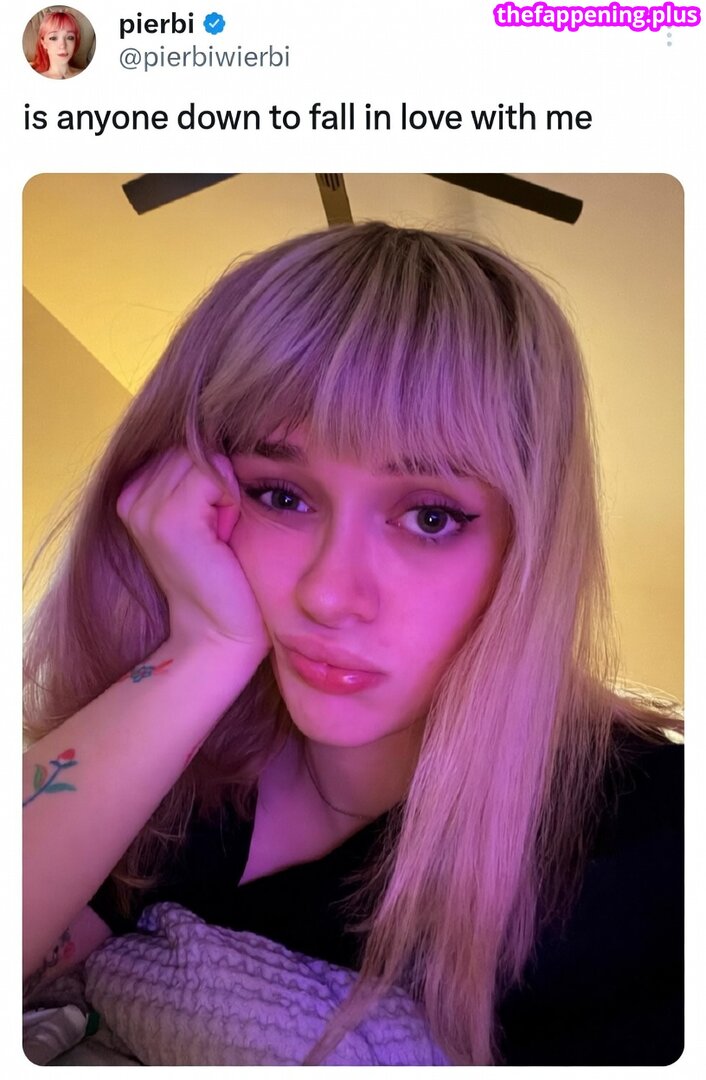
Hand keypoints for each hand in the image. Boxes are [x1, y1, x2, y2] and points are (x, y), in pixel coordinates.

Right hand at [116, 450, 270, 660]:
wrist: (219, 632)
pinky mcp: (169, 522)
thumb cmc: (223, 573)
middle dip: (219, 478)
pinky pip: (212, 476)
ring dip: (226, 489)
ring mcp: (145, 509)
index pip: (183, 441)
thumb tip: (220, 425)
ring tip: (221, 532)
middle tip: (220, 527)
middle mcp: (130, 496)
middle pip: (192, 444)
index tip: (213, 516)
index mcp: (132, 490)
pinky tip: (225, 534)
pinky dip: (230, 498)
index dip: (210, 471)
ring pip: (204, 458)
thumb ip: (197, 471)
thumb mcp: (206, 512)